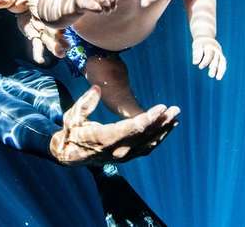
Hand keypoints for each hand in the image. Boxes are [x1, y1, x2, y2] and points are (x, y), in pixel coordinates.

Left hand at [0, 0, 67, 62]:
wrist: (22, 1)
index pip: (49, 15)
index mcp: (40, 7)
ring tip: (61, 54)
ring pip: (48, 38)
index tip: (61, 31)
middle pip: (52, 29)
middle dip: (58, 38)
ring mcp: (40, 28)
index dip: (55, 23)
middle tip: (65, 47)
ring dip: (55, 46)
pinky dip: (38, 52)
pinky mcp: (35, 34)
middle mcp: (43, 18)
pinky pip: (37, 44)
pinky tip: (40, 61)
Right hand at [50, 86, 180, 165]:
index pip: (133, 128)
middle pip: (146, 135)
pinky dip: (159, 138)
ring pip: (149, 143)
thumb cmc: (71, 132)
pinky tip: (167, 129)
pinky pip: (146, 148)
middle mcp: (118, 150)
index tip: (162, 108)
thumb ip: (85, 103)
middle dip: (162, 122)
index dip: (150, 118)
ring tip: (175, 117)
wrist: (69, 155)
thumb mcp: (72, 116)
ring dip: (164, 130)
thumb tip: (97, 88)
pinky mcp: (126, 156)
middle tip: (175, 109)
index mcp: (106, 138)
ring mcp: (124, 155)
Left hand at [192, 37, 225, 79]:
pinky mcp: (221, 56)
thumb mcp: (196, 46)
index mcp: (210, 46)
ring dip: (221, 70)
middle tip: (210, 76)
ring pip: (222, 62)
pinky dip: (222, 70)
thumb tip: (195, 63)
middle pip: (216, 59)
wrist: (207, 38)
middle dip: (214, 67)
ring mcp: (220, 53)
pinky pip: (223, 63)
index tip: (200, 67)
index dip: (205, 62)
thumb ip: (196, 54)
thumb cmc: (200, 44)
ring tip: (218, 78)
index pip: (209, 55)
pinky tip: (219, 76)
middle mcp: (216, 50)